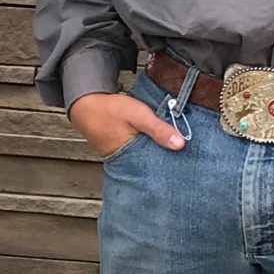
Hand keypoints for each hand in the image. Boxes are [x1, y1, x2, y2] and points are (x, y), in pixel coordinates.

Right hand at [69, 90, 185, 159]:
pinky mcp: (121, 150)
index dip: (171, 163)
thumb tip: (180, 144)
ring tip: (172, 148)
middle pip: (152, 164)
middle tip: (183, 155)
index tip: (186, 160)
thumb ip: (158, 129)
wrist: (86, 105)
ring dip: (157, 152)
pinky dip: (148, 147)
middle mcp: (126, 161)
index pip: (157, 168)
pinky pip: (139, 152)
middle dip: (166, 159)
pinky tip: (156, 141)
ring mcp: (123, 157)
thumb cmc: (109, 110)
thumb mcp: (138, 115)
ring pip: (146, 157)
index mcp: (131, 157)